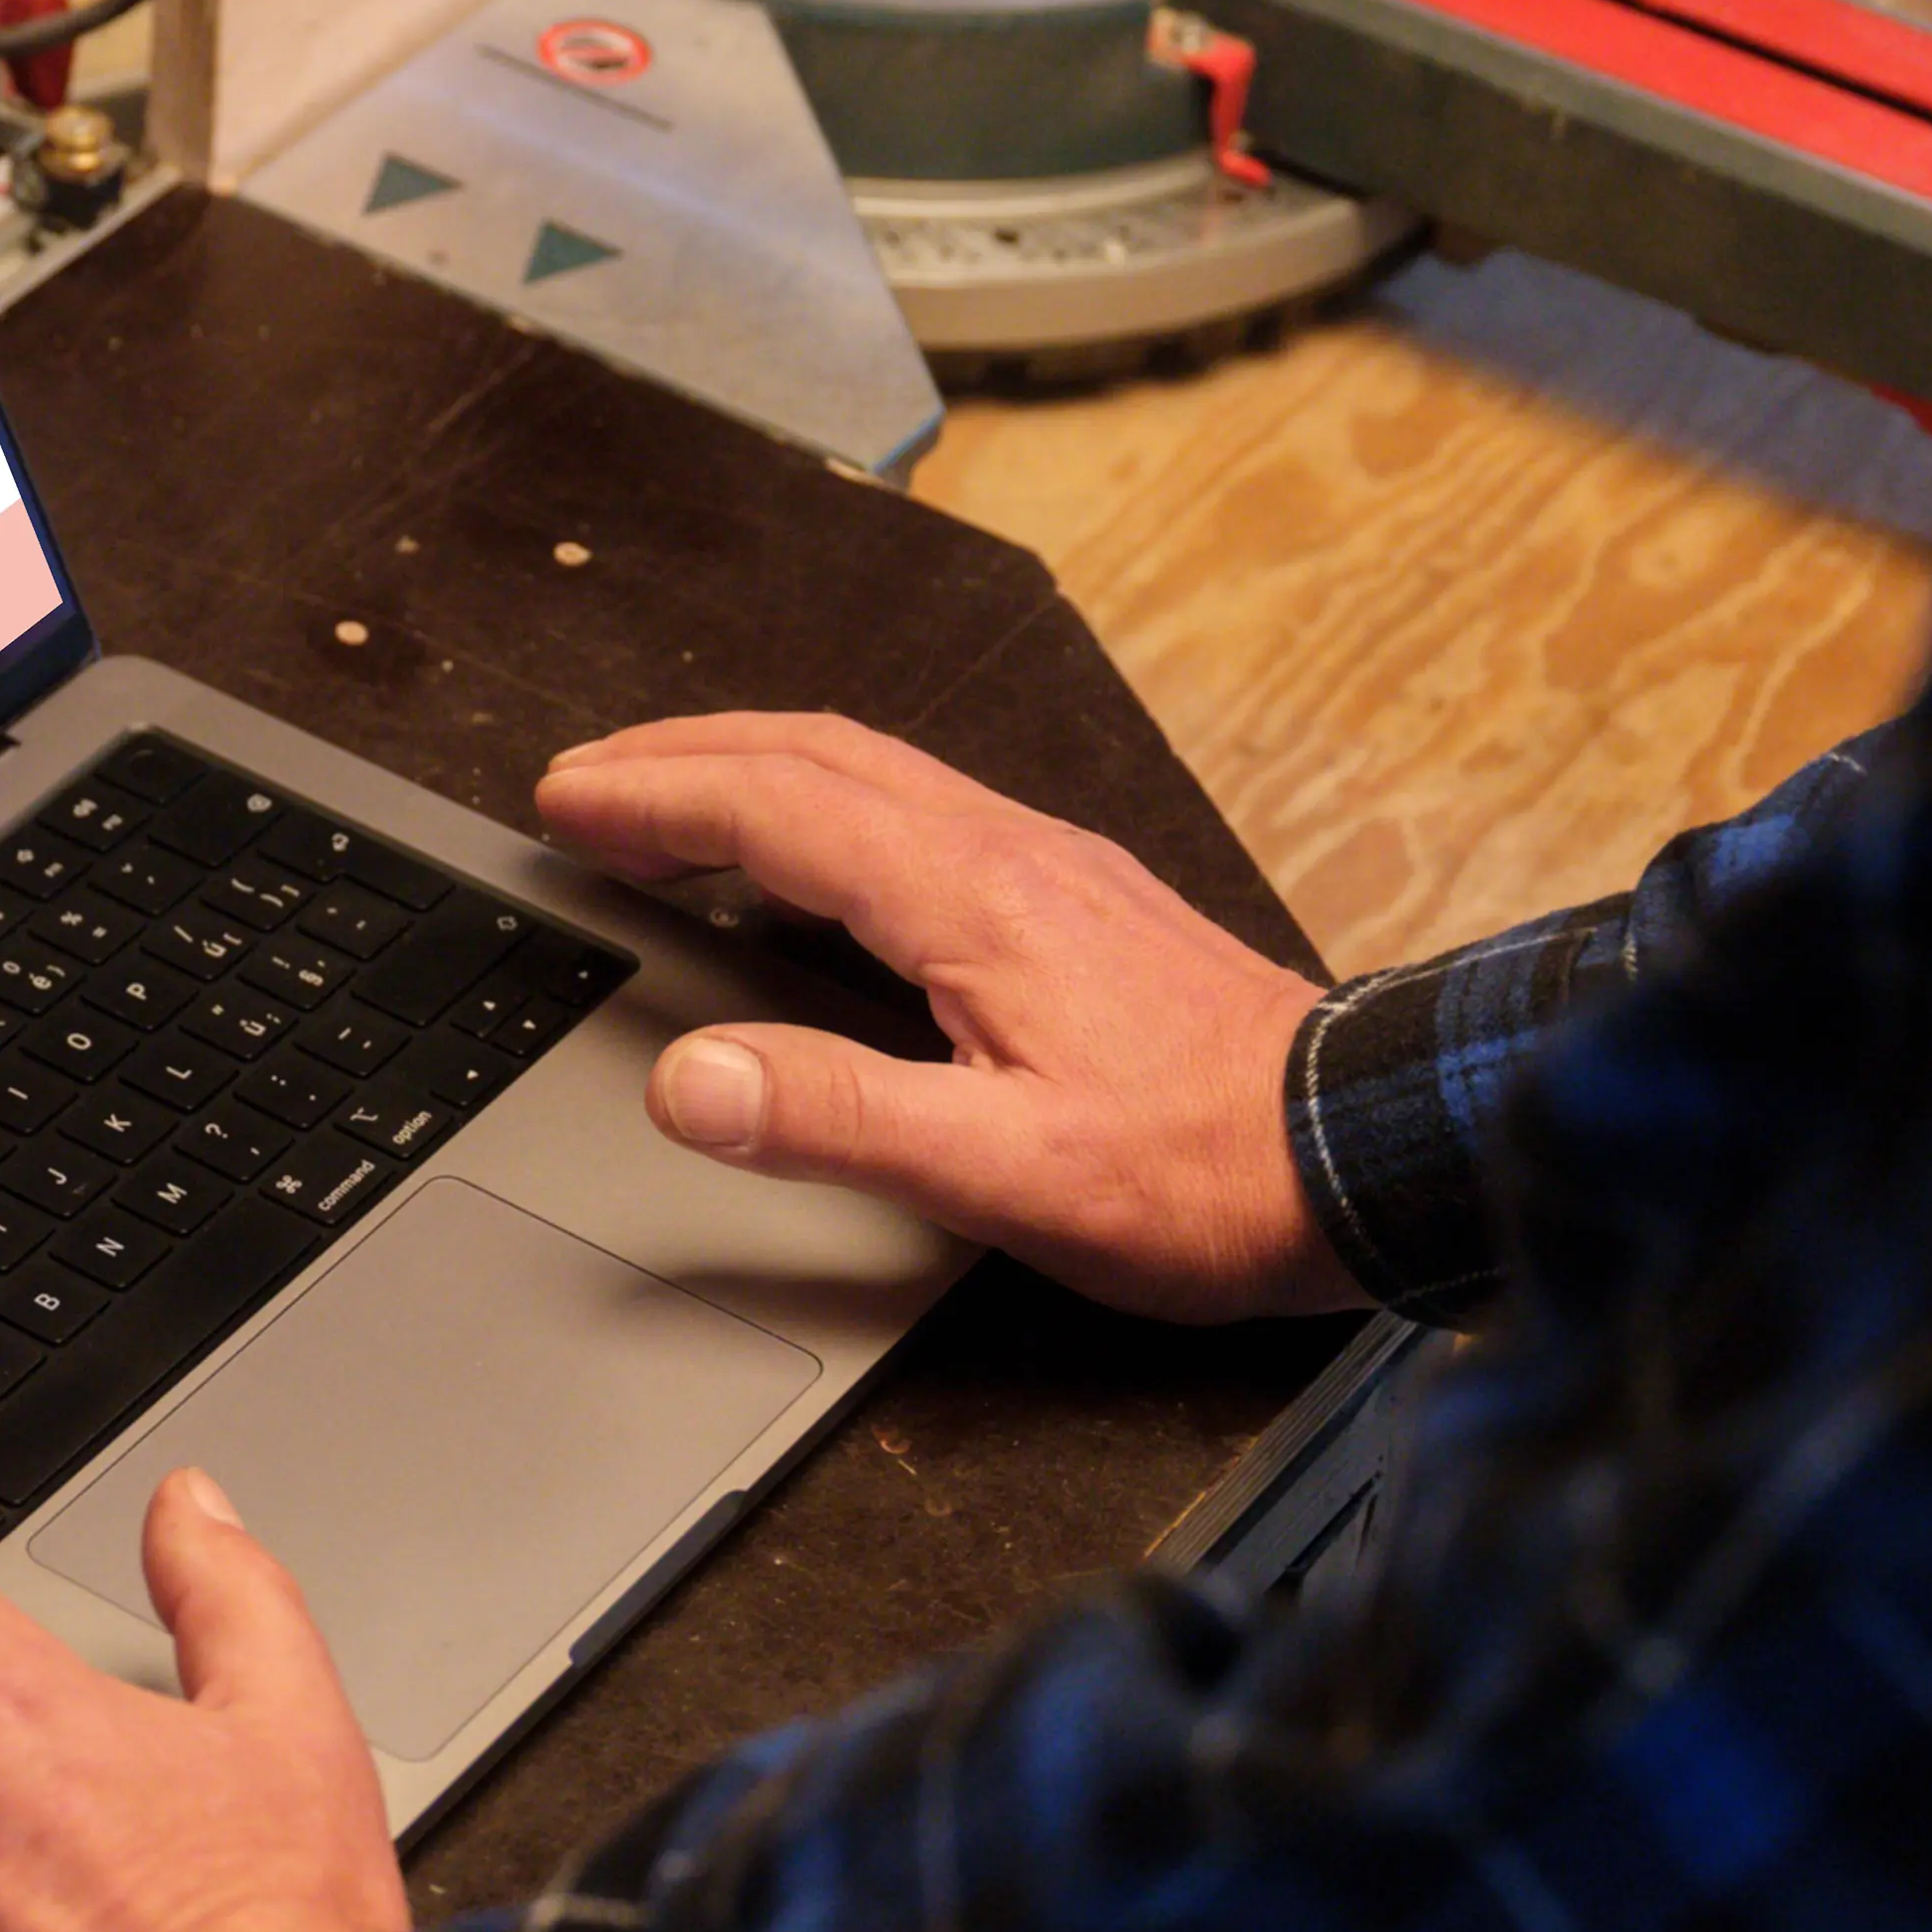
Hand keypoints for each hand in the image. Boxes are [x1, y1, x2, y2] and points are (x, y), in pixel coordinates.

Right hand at [540, 711, 1355, 1321]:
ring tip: (675, 802)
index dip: (656, 797)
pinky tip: (818, 870)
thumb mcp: (1003, 1171)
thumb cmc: (1205, 1175)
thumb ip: (835, 1119)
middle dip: (685, 755)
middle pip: (817, 756)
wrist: (1365, 1154)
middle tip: (588, 781)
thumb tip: (689, 1083)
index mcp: (971, 900)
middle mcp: (1012, 856)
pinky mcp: (1084, 905)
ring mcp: (1054, 871)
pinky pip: (925, 812)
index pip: (776, 809)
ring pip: (875, 772)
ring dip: (757, 770)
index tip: (566, 801)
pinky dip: (830, 809)